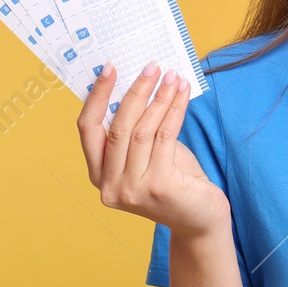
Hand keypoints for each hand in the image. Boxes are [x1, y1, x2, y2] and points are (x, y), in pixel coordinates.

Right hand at [76, 62, 231, 236]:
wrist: (200, 220)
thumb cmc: (173, 181)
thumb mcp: (147, 155)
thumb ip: (135, 129)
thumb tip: (139, 82)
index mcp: (98, 175)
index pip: (87, 129)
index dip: (97, 96)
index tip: (109, 68)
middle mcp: (110, 186)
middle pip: (117, 127)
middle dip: (135, 91)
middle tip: (151, 66)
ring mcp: (133, 189)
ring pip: (142, 131)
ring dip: (159, 98)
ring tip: (172, 77)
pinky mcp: (160, 187)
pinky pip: (165, 137)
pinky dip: (175, 110)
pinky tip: (183, 94)